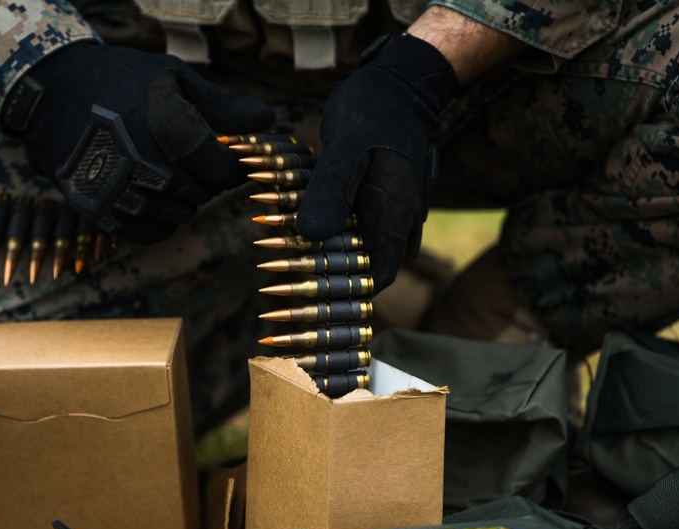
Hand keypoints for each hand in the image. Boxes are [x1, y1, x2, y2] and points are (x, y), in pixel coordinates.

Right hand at [3, 41, 275, 242]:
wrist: (52, 90)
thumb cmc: (122, 80)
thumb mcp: (174, 79)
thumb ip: (224, 106)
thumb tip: (269, 122)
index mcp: (167, 125)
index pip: (224, 172)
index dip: (233, 166)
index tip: (228, 156)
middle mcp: (141, 162)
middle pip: (202, 194)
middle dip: (205, 180)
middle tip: (193, 160)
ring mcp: (117, 190)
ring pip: (179, 215)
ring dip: (183, 198)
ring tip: (166, 170)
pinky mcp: (97, 210)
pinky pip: (149, 233)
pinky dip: (159, 220)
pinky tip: (151, 195)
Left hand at [295, 34, 458, 290]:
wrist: (401, 83)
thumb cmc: (373, 111)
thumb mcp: (344, 147)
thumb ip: (329, 192)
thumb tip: (311, 236)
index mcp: (393, 219)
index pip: (373, 280)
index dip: (339, 294)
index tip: (300, 290)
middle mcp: (397, 223)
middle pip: (361, 268)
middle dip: (322, 273)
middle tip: (277, 262)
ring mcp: (391, 213)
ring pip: (356, 248)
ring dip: (322, 250)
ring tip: (280, 238)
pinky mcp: (380, 200)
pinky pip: (355, 227)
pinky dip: (328, 228)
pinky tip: (298, 217)